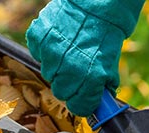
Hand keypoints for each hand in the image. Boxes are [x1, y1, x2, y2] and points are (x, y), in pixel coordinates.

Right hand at [26, 0, 144, 115]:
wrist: (96, 5)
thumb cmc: (105, 36)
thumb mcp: (110, 65)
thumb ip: (102, 86)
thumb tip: (99, 102)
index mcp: (90, 79)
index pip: (79, 107)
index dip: (82, 103)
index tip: (83, 100)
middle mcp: (69, 69)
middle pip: (61, 93)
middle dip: (69, 86)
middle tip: (77, 73)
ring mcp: (51, 54)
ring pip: (48, 74)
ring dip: (57, 68)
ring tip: (69, 53)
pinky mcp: (38, 39)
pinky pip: (38, 54)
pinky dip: (46, 51)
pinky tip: (59, 42)